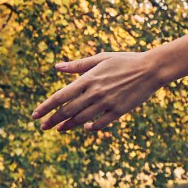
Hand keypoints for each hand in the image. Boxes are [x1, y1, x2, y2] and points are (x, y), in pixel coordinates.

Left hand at [31, 52, 166, 131]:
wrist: (152, 69)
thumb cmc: (127, 60)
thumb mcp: (102, 58)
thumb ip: (79, 64)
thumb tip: (57, 67)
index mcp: (88, 79)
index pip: (60, 96)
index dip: (46, 107)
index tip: (35, 115)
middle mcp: (95, 93)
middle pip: (67, 111)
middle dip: (53, 120)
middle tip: (43, 127)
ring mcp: (107, 103)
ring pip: (81, 119)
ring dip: (68, 125)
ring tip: (59, 129)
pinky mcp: (119, 110)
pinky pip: (101, 123)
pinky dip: (91, 127)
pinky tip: (86, 127)